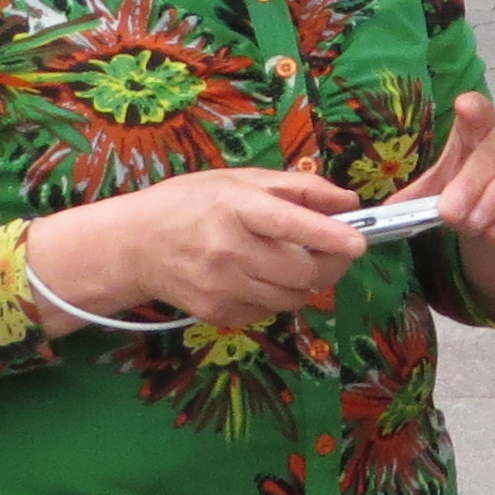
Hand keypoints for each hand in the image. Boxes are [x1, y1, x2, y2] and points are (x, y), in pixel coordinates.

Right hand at [27, 166, 366, 336]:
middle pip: (302, 270)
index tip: (359, 242)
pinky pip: (270, 312)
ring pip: (293, 297)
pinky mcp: (218, 313)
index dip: (328, 235)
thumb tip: (349, 202)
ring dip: (308, 282)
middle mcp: (227, 250)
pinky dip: (279, 297)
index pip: (290, 225)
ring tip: (297, 260)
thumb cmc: (191, 203)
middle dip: (330, 262)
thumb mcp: (239, 180)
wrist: (135, 245)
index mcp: (234, 207)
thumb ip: (298, 188)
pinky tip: (263, 277)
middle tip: (338, 249)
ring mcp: (221, 287)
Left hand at [416, 89, 494, 318]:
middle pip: (491, 154)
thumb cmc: (476, 192)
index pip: (480, 108)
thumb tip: (390, 210)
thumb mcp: (445, 187)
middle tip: (449, 213)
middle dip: (469, 185)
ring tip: (470, 226)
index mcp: (482, 125)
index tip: (463, 106)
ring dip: (489, 206)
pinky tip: (494, 232)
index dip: (474, 108)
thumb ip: (421, 195)